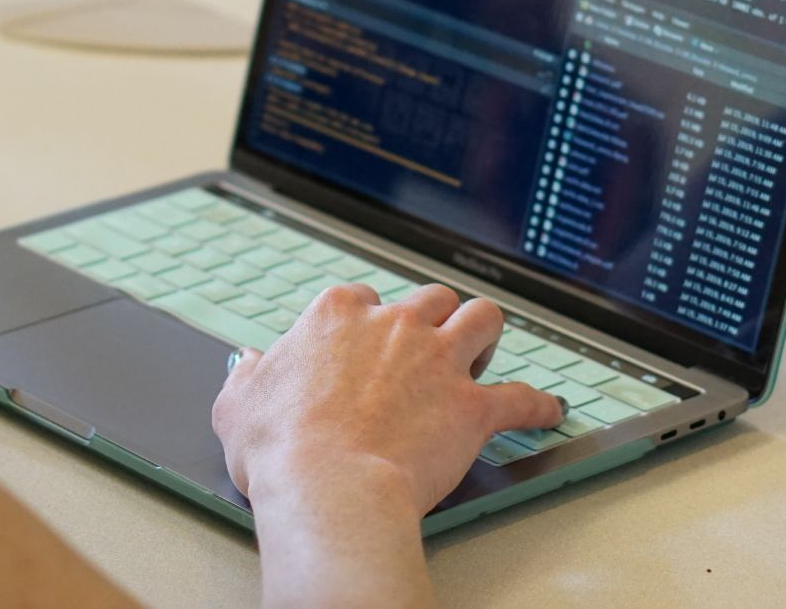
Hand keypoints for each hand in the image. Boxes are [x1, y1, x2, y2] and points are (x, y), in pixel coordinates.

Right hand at [212, 283, 563, 515]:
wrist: (330, 487)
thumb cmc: (282, 450)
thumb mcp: (238, 405)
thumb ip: (248, 377)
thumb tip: (251, 366)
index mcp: (337, 316)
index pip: (363, 297)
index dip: (368, 319)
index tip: (365, 342)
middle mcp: (395, 326)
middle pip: (430, 299)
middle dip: (433, 317)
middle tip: (429, 344)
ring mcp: (439, 362)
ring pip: (483, 319)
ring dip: (486, 333)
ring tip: (485, 351)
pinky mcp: (473, 407)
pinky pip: (521, 397)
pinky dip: (537, 405)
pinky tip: (547, 410)